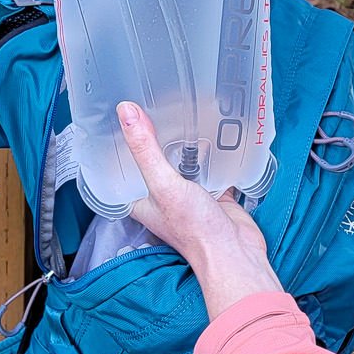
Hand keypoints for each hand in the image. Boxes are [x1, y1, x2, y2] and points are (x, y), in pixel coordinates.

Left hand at [116, 101, 284, 318]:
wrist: (235, 252)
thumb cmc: (195, 229)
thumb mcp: (164, 184)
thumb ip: (146, 149)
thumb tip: (125, 112)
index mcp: (141, 198)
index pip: (123, 165)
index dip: (119, 141)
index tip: (118, 113)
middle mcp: (162, 195)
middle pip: (154, 159)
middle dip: (154, 135)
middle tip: (151, 102)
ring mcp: (189, 194)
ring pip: (183, 161)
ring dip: (184, 142)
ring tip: (181, 109)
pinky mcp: (213, 192)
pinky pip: (211, 165)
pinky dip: (213, 152)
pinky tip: (215, 132)